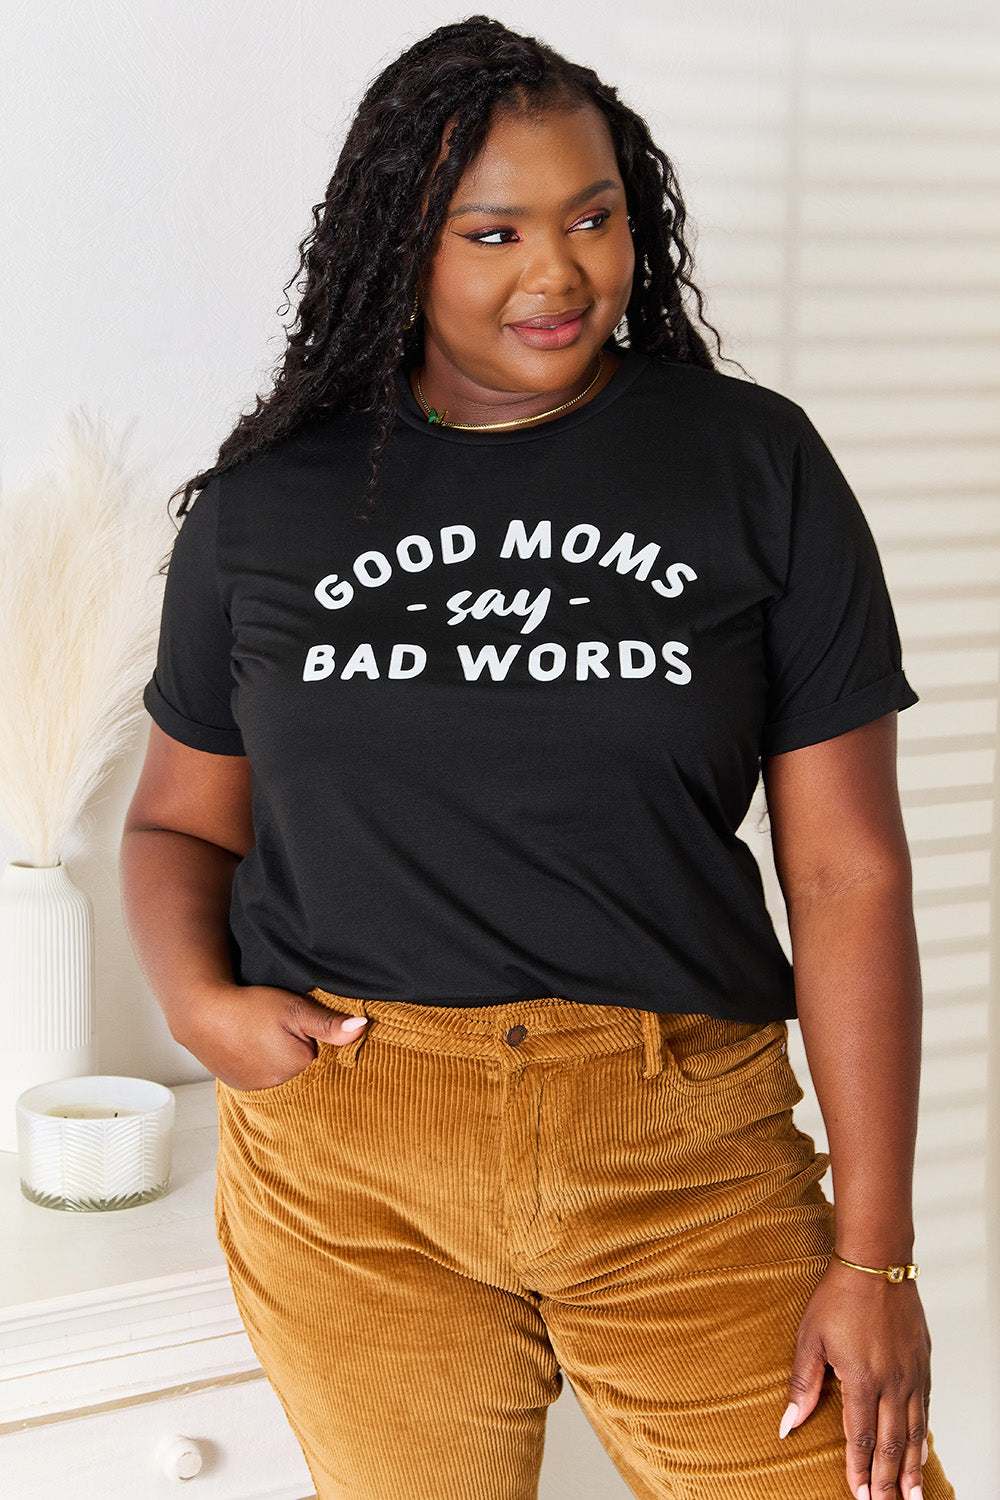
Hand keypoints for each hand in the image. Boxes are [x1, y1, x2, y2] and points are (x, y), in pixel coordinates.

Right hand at [171, 983, 367, 1089]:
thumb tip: (362, 1028)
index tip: (316, 1029)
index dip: (326, 1044)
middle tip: (290, 1033)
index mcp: (299, 1069)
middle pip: (308, 1072)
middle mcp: (282, 1088)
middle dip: (307, 1056)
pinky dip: (268, 1069)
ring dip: (286, 1065)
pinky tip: (260, 1051)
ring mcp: (260, 1090)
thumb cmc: (249, 1008)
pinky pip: (266, 1081)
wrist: (201, 1014)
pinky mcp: (243, 1087)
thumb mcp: (294, 1009)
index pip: (328, 1062)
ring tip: (273, 1041)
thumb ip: (329, 1023)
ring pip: (287, 1078)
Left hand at [779, 1257, 930, 1498]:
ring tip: (913, 1496)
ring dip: (912, 1467)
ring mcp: (911, 1374)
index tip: (858, 1494)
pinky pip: (925, 1409)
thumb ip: (804, 1385)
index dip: (860, 1470)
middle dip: (888, 1481)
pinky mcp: (922, 1364)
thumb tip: (787, 1423)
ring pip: (913, 1432)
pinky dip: (924, 1436)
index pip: (861, 1438)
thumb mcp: (810, 1339)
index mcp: (861, 1380)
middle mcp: (892, 1383)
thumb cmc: (839, 1297)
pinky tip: (922, 1451)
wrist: (876, 1264)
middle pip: (891, 1444)